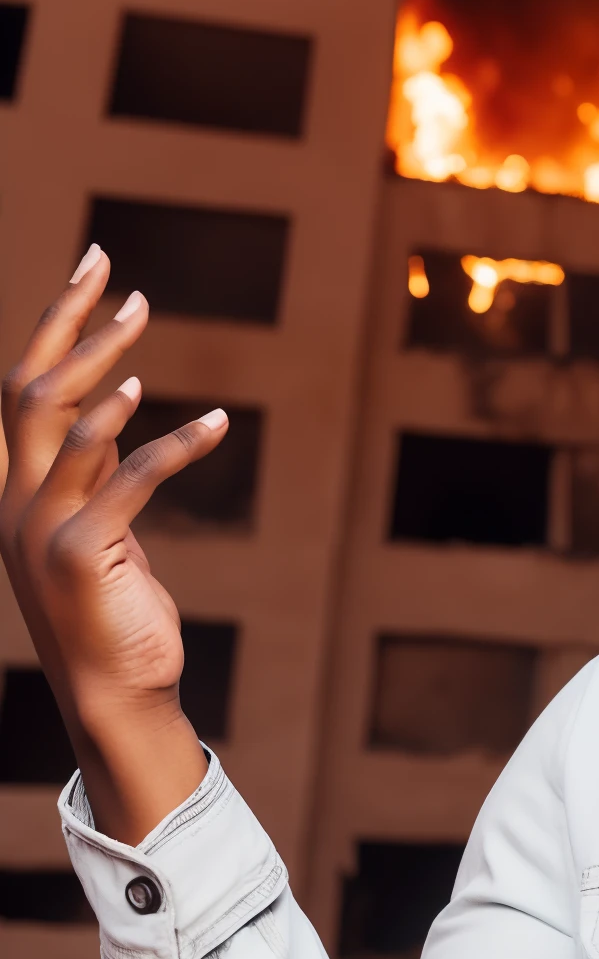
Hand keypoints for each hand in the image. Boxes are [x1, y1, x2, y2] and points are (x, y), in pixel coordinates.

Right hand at [0, 246, 217, 841]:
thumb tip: (108, 410)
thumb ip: (92, 472)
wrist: (116, 693)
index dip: (58, 323)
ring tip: (143, 323)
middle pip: (31, 392)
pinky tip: (217, 422)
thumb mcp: (98, 527)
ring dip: (109, 371)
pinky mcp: (80, 554)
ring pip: (70, 427)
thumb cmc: (114, 609)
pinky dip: (174, 445)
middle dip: (70, 324)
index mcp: (15, 490)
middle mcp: (14, 503)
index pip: (25, 389)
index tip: (96, 265)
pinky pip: (129, 481)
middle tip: (113, 270)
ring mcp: (40, 529)